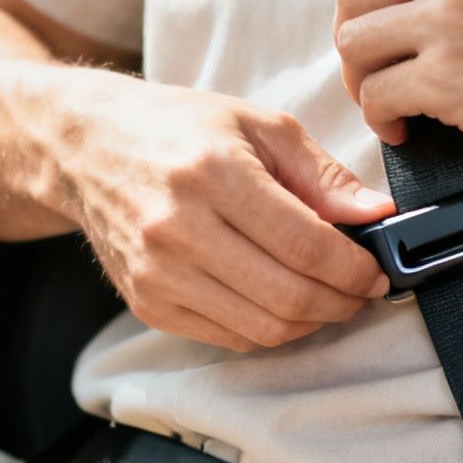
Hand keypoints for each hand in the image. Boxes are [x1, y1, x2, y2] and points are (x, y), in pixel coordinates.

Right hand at [54, 87, 394, 351]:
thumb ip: (322, 174)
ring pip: (263, 328)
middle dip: (342, 301)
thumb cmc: (176, 128)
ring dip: (312, 322)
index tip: (376, 269)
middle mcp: (178, 228)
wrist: (85, 148)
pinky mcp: (147, 303)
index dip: (354, 268)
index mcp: (212, 173)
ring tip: (328, 296)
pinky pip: (230, 337)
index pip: (305, 244)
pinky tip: (282, 302)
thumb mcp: (257, 125)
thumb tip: (377, 215)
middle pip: (287, 295)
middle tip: (361, 289)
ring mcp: (158, 273)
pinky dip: (270, 329)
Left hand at [332, 0, 462, 164]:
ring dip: (363, 81)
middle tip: (377, 73)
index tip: (383, 29)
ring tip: (393, 106)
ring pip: (354, 44)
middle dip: (357, 40)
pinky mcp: (445, 76)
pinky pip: (376, 96)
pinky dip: (381, 119)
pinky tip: (406, 132)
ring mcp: (445, 16)